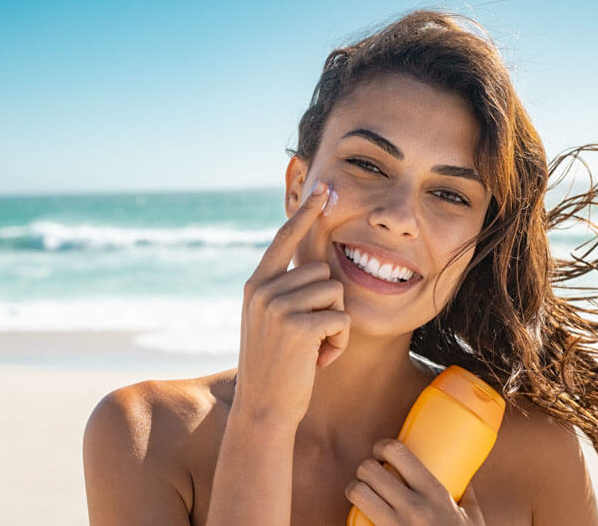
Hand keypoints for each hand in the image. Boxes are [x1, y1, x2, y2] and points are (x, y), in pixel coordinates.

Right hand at [233, 180, 350, 427]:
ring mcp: (278, 306)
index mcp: (256, 285)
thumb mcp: (269, 322)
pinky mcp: (298, 326)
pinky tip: (318, 361)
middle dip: (328, 306)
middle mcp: (263, 290)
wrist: (263, 408)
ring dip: (335, 325)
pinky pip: (341, 318)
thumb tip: (318, 267)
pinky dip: (339, 343)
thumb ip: (284, 292)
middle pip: (323, 272)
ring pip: (336, 293)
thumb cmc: (274, 368)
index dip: (305, 214)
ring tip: (313, 349)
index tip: (323, 189)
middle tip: (309, 338)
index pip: (284, 239)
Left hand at [345, 439, 486, 525]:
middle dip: (365, 468)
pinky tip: (359, 517)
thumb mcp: (472, 519)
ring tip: (362, 492)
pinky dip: (353, 517)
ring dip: (355, 489)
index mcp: (435, 494)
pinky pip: (356, 521)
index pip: (398, 452)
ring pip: (357, 492)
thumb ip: (467, 495)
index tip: (381, 452)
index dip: (382, 446)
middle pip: (369, 470)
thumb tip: (464, 473)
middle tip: (371, 475)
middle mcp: (413, 508)